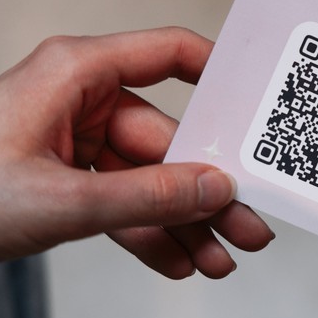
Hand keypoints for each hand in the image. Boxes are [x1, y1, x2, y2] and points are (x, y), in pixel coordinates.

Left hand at [0, 27, 272, 277]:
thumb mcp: (59, 199)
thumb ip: (145, 198)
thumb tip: (214, 190)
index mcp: (78, 75)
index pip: (168, 54)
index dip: (220, 74)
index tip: (258, 104)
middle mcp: (82, 103)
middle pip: (168, 141)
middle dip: (206, 193)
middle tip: (248, 226)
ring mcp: (74, 144)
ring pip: (148, 181)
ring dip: (183, 224)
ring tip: (216, 261)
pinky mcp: (65, 179)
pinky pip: (121, 204)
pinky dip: (146, 235)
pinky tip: (176, 263)